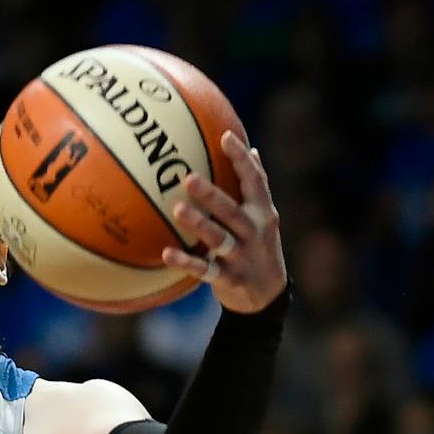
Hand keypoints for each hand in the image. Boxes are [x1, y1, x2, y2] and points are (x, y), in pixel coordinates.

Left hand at [160, 131, 287, 314]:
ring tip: (177, 210)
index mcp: (263, 212)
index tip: (225, 136)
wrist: (267, 296)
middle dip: (211, 194)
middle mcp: (254, 231)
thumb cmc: (259, 247)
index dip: (240, 159)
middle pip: (232, 210)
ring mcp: (242, 256)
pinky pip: (205, 270)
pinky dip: (186, 263)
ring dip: (198, 224)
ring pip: (218, 238)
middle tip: (188, 177)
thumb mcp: (264, 216)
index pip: (255, 181)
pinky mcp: (228, 278)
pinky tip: (166, 254)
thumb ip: (256, 186)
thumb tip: (252, 150)